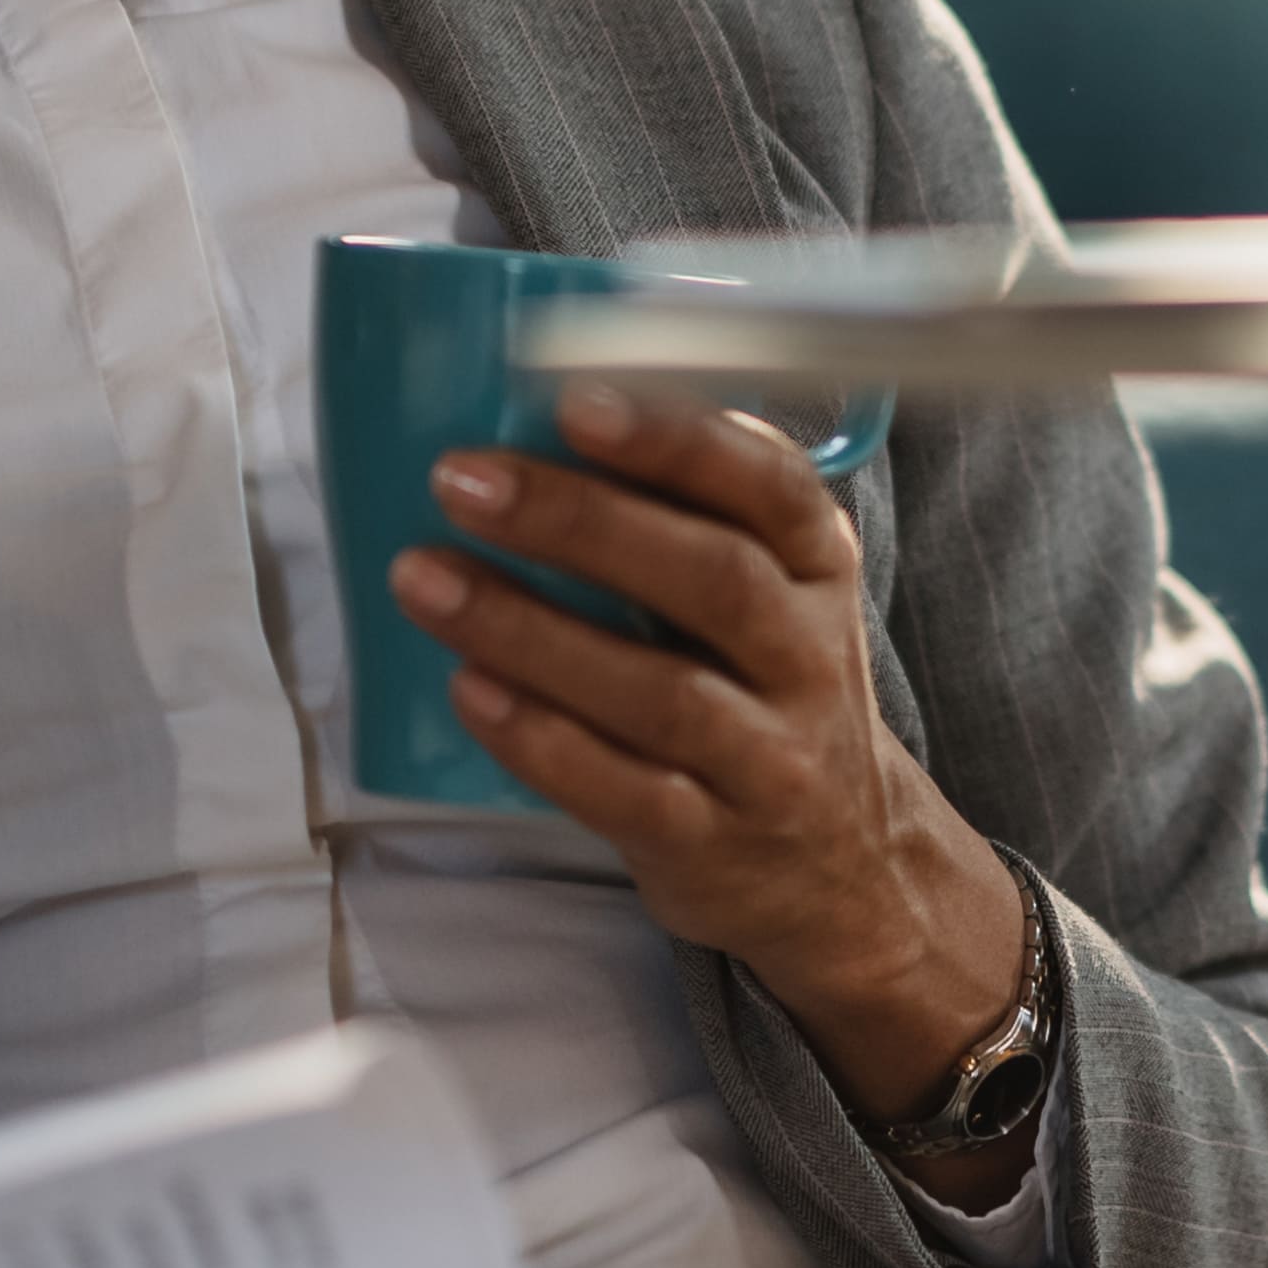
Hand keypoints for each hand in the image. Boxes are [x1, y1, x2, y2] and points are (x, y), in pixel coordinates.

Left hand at [394, 380, 1036, 1202]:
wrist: (842, 869)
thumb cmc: (763, 692)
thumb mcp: (771, 591)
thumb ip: (689, 514)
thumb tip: (528, 413)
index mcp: (817, 566)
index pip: (768, 486)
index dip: (676, 438)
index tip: (574, 399)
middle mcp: (809, 657)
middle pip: (711, 579)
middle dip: (579, 521)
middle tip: (460, 479)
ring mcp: (769, 758)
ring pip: (660, 693)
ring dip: (531, 631)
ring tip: (425, 578)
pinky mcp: (712, 843)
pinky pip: (623, 792)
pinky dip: (540, 740)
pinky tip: (467, 689)